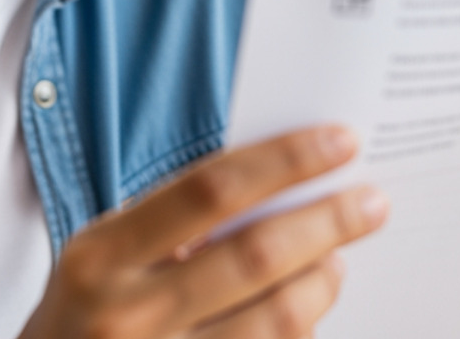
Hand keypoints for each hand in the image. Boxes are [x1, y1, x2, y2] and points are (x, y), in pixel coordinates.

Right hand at [18, 125, 388, 338]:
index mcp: (102, 253)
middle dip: (328, 221)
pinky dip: (301, 330)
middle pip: (256, 255)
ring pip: (277, 319)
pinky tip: (308, 310)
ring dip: (324, 281)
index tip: (339, 140)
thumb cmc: (86, 312)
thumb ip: (174, 221)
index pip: (211, 188)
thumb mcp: (103, 257)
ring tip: (339, 258)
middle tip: (372, 201)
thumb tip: (279, 179)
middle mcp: (128, 311)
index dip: (284, 160)